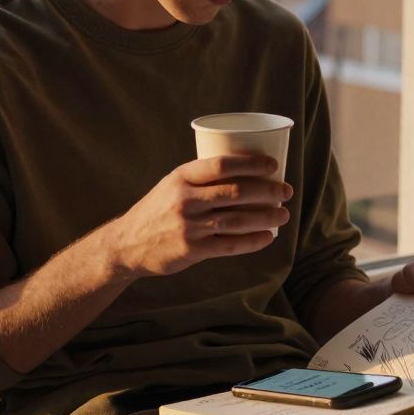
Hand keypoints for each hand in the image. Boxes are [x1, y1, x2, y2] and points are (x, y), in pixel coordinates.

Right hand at [106, 155, 292, 279]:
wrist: (127, 244)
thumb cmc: (158, 210)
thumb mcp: (172, 185)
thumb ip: (201, 179)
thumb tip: (244, 172)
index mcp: (181, 177)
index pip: (221, 165)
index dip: (251, 164)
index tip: (273, 165)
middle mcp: (185, 200)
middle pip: (235, 192)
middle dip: (267, 191)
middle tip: (286, 191)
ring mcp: (189, 226)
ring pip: (237, 220)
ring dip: (265, 217)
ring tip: (283, 215)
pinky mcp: (192, 250)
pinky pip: (230, 245)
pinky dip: (252, 241)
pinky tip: (267, 237)